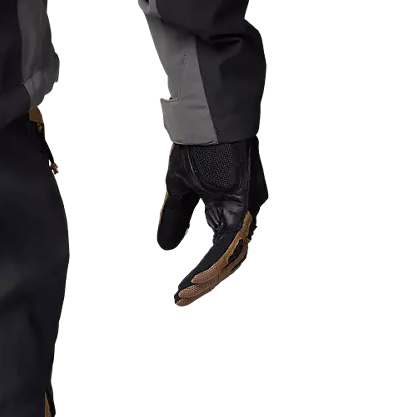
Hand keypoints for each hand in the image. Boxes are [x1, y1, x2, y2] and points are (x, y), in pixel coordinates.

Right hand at [157, 138, 267, 307]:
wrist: (208, 115)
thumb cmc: (197, 144)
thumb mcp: (179, 189)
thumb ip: (176, 219)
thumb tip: (166, 249)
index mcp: (229, 208)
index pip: (220, 251)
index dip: (203, 275)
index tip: (181, 293)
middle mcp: (245, 210)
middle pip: (230, 259)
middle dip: (205, 284)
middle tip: (181, 300)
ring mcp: (249, 206)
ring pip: (233, 255)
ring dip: (209, 278)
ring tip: (186, 293)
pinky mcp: (246, 201)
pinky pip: (233, 241)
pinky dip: (215, 261)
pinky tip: (198, 276)